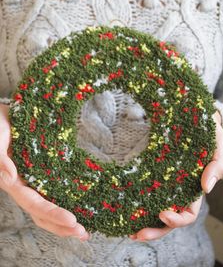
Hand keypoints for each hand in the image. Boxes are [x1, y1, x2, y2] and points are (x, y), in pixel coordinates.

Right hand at [0, 104, 89, 240]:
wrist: (4, 118)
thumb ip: (0, 160)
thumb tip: (11, 178)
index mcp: (14, 183)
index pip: (35, 204)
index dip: (53, 214)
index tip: (72, 220)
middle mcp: (24, 186)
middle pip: (42, 214)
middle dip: (61, 227)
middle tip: (84, 233)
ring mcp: (33, 180)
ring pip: (48, 207)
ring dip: (64, 221)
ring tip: (84, 230)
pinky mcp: (42, 172)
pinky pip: (54, 190)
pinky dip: (66, 201)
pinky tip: (81, 207)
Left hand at [129, 110, 222, 240]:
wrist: (197, 121)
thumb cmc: (209, 136)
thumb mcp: (218, 148)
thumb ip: (217, 166)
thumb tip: (206, 188)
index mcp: (193, 190)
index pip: (188, 214)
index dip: (177, 219)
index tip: (162, 214)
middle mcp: (178, 191)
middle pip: (168, 219)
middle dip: (155, 230)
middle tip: (137, 234)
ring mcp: (165, 184)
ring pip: (155, 210)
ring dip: (143, 223)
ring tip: (129, 230)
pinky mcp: (154, 174)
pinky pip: (146, 192)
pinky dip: (137, 203)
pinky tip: (125, 208)